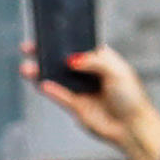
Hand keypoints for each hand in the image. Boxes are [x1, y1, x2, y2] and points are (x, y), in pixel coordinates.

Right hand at [24, 42, 159, 159]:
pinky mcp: (76, 106)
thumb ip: (94, 61)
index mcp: (101, 59)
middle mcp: (89, 73)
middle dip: (46, 53)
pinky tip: (40, 83)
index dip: (64, 38)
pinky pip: (59, 95)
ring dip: (42, 71)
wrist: (132, 127)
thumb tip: (72, 59)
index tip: (48, 32)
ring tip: (27, 68)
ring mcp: (81, 89)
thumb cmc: (131, 97)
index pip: (79, 44)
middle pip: (63, 59)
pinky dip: (50, 89)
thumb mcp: (117, 71)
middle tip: (29, 47)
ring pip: (57, 77)